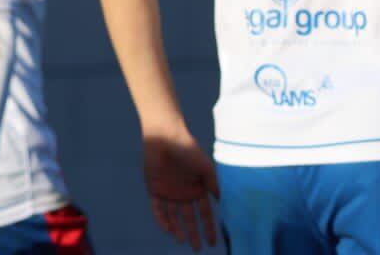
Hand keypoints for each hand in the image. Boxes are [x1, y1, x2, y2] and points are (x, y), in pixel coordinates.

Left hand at [142, 129, 220, 249]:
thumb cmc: (188, 149)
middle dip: (194, 234)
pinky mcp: (154, 188)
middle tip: (197, 249)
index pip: (204, 213)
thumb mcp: (206, 169)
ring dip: (178, 230)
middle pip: (189, 219)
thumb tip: (225, 205)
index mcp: (197, 188)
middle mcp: (184, 192)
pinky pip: (158, 209)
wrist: (165, 136)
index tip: (213, 243)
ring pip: (174, 217)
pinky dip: (163, 220)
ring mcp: (169, 191)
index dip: (209, 228)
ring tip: (184, 242)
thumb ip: (215, 187)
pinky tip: (170, 230)